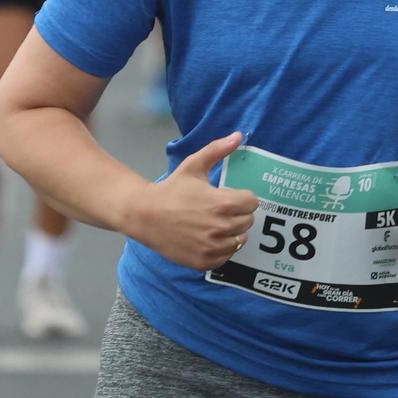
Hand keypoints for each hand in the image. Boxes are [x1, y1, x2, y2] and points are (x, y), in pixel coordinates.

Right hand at [124, 131, 260, 270]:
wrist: (145, 215)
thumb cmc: (171, 189)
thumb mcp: (193, 166)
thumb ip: (217, 150)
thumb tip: (239, 135)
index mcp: (223, 203)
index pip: (253, 202)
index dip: (241, 197)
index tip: (227, 197)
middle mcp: (222, 227)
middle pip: (248, 221)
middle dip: (237, 214)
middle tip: (218, 210)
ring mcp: (214, 247)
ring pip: (240, 240)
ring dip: (231, 232)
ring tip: (213, 224)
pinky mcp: (205, 261)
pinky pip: (227, 256)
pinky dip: (221, 248)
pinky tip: (206, 238)